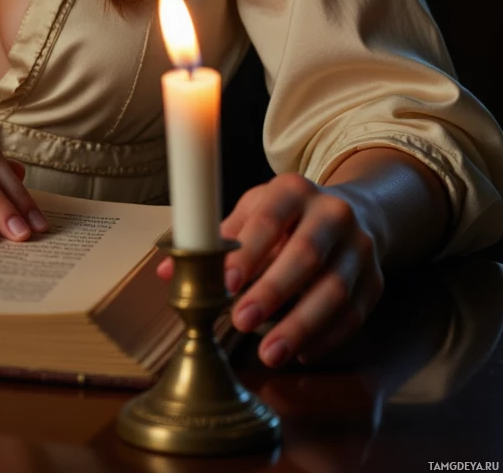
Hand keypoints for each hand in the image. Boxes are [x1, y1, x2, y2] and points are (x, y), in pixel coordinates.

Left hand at [156, 172, 384, 365]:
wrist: (352, 215)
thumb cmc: (287, 218)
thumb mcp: (253, 211)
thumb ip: (216, 239)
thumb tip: (167, 270)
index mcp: (294, 190)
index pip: (269, 219)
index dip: (248, 251)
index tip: (226, 283)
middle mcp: (333, 213)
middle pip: (306, 254)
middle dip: (273, 291)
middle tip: (241, 321)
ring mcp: (360, 247)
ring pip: (335, 290)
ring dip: (300, 325)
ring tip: (269, 352)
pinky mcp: (375, 281)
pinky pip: (353, 315)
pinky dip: (325, 338)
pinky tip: (299, 352)